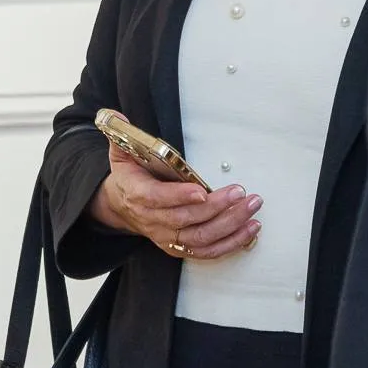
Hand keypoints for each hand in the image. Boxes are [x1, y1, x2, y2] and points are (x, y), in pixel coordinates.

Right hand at [88, 119, 260, 260]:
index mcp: (138, 195)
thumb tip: (115, 115)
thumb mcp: (121, 153)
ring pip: (201, 238)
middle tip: (241, 193)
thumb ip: (120, 134)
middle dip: (217, 207)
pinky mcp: (180, 248)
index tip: (202, 191)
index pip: (157, 199)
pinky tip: (250, 229)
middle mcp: (153, 221)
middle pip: (186, 219)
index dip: (179, 197)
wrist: (123, 207)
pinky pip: (207, 252)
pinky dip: (230, 243)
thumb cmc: (130, 177)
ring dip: (230, 225)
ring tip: (252, 208)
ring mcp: (167, 238)